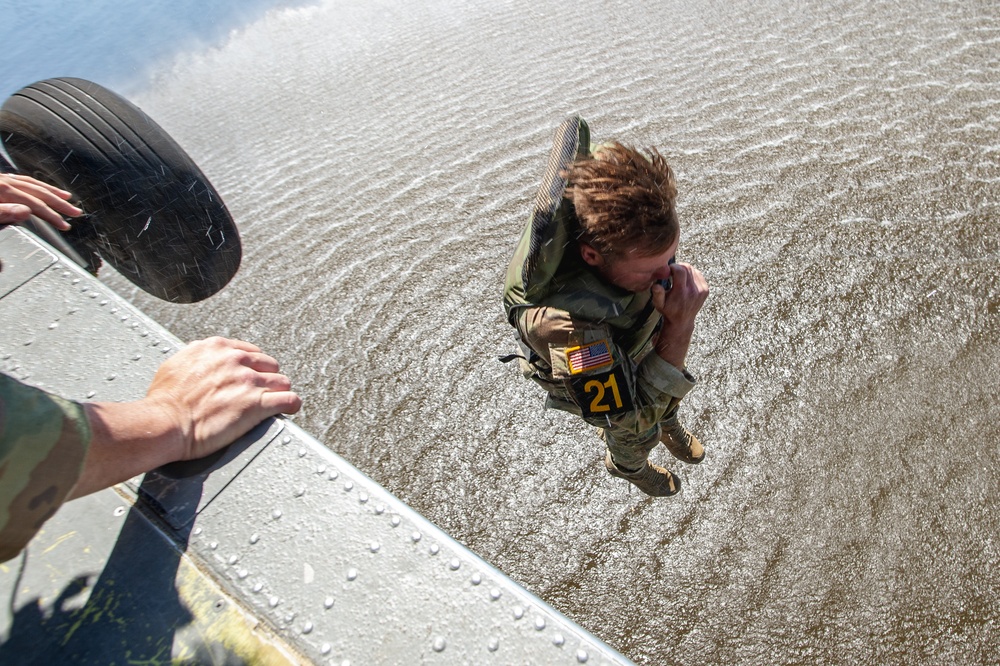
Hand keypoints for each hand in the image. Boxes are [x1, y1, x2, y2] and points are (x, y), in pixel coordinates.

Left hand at [0, 173, 82, 228]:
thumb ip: (3, 212)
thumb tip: (27, 212)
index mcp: (1, 189)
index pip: (35, 204)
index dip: (52, 215)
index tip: (64, 225)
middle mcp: (3, 181)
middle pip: (38, 191)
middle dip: (59, 202)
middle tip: (75, 211)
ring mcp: (0, 179)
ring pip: (31, 183)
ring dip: (51, 190)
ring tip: (65, 196)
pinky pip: (21, 179)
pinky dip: (35, 184)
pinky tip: (38, 187)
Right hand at [146, 337, 302, 460]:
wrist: (163, 423)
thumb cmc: (164, 400)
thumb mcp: (178, 364)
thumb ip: (198, 358)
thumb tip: (203, 361)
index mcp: (218, 348)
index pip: (251, 352)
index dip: (253, 368)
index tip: (253, 377)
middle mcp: (236, 361)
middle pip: (269, 366)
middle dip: (267, 380)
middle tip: (261, 393)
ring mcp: (248, 381)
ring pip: (281, 382)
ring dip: (278, 393)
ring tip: (275, 403)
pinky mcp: (256, 404)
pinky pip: (288, 400)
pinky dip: (291, 404)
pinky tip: (290, 408)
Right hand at [651, 262, 708, 367]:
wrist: (682, 321)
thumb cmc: (669, 310)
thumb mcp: (659, 304)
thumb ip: (657, 294)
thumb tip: (656, 285)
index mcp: (681, 292)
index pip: (680, 270)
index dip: (673, 266)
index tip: (668, 270)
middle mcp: (693, 290)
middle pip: (687, 268)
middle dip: (678, 267)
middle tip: (672, 272)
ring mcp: (701, 290)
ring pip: (693, 270)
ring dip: (685, 270)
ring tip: (678, 277)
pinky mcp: (705, 290)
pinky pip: (698, 274)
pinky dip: (691, 274)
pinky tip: (685, 280)